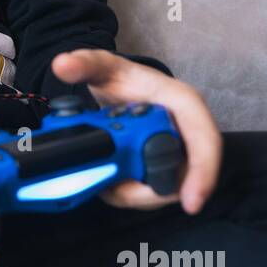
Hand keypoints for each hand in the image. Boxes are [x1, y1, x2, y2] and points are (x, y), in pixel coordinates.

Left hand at [49, 49, 221, 214]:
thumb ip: (85, 64)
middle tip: (115, 192)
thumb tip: (62, 64)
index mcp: (183, 104)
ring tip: (107, 186)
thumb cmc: (122, 78)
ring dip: (136, 195)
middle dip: (149, 192)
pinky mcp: (166, 165)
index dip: (203, 171)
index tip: (190, 202)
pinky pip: (155, 190)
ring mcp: (180, 151)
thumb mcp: (103, 67)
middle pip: (185, 175)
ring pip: (167, 188)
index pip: (204, 139)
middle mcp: (188, 130)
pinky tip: (112, 185)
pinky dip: (132, 193)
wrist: (119, 89)